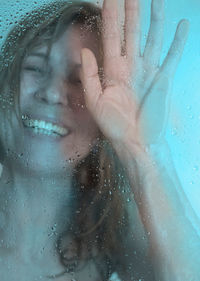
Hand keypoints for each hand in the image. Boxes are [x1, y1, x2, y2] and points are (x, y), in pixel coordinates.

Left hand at [80, 0, 188, 151]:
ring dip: (154, 18)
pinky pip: (171, 56)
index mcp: (113, 71)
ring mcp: (148, 71)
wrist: (135, 143)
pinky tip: (181, 26)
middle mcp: (131, 67)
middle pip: (131, 31)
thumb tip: (87, 51)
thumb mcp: (94, 102)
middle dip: (130, 9)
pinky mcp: (163, 79)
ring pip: (152, 38)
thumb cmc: (115, 126)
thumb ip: (90, 75)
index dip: (109, 15)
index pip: (111, 36)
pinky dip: (177, 42)